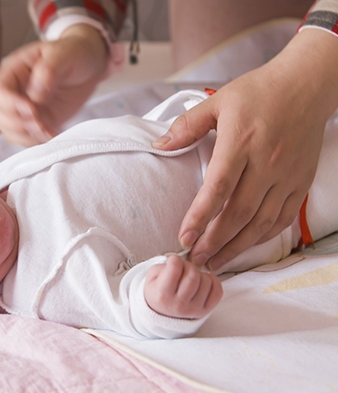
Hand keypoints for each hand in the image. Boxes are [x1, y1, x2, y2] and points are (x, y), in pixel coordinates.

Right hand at [0, 24, 108, 145]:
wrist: (88, 67)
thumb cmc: (74, 54)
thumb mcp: (64, 54)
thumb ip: (48, 70)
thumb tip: (35, 94)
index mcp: (14, 70)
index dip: (9, 103)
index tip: (32, 108)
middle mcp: (14, 91)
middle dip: (16, 123)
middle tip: (41, 123)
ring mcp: (23, 110)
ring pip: (7, 130)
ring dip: (25, 135)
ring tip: (48, 131)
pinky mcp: (36, 122)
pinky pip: (25, 138)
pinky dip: (35, 142)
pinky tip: (52, 135)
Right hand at [144, 255, 221, 318]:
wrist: (162, 313)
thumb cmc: (158, 292)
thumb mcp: (151, 277)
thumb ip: (163, 266)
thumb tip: (181, 261)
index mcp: (163, 295)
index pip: (175, 269)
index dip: (174, 259)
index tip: (173, 261)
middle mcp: (179, 304)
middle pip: (193, 275)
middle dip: (188, 265)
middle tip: (183, 268)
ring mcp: (194, 309)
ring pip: (207, 281)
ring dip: (199, 274)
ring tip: (190, 277)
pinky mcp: (205, 311)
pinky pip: (217, 291)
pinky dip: (213, 281)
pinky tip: (203, 281)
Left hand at [153, 29, 337, 270]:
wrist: (308, 85)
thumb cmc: (259, 92)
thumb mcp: (218, 101)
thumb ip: (187, 125)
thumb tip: (158, 145)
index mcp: (241, 141)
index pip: (218, 187)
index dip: (200, 216)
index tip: (183, 237)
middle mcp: (266, 162)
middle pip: (239, 212)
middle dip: (215, 241)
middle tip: (196, 259)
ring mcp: (287, 175)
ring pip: (262, 221)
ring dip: (238, 246)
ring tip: (216, 262)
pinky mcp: (301, 182)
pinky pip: (283, 218)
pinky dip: (264, 236)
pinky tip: (246, 246)